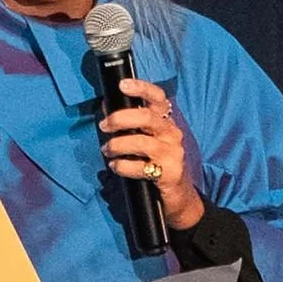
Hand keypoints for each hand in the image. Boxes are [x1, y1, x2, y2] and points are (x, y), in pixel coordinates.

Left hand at [98, 74, 203, 232]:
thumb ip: (130, 124)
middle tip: (104, 125)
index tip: (122, 84)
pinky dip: (122, 166)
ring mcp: (172, 154)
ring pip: (141, 142)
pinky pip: (140, 167)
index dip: (142, 88)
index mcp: (166, 122)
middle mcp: (172, 134)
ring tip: (107, 150)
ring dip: (117, 145)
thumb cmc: (157, 165)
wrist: (178, 197)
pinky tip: (116, 167)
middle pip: (147, 117)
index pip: (158, 98)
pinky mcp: (169, 174)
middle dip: (120, 118)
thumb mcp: (146, 141)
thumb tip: (106, 105)